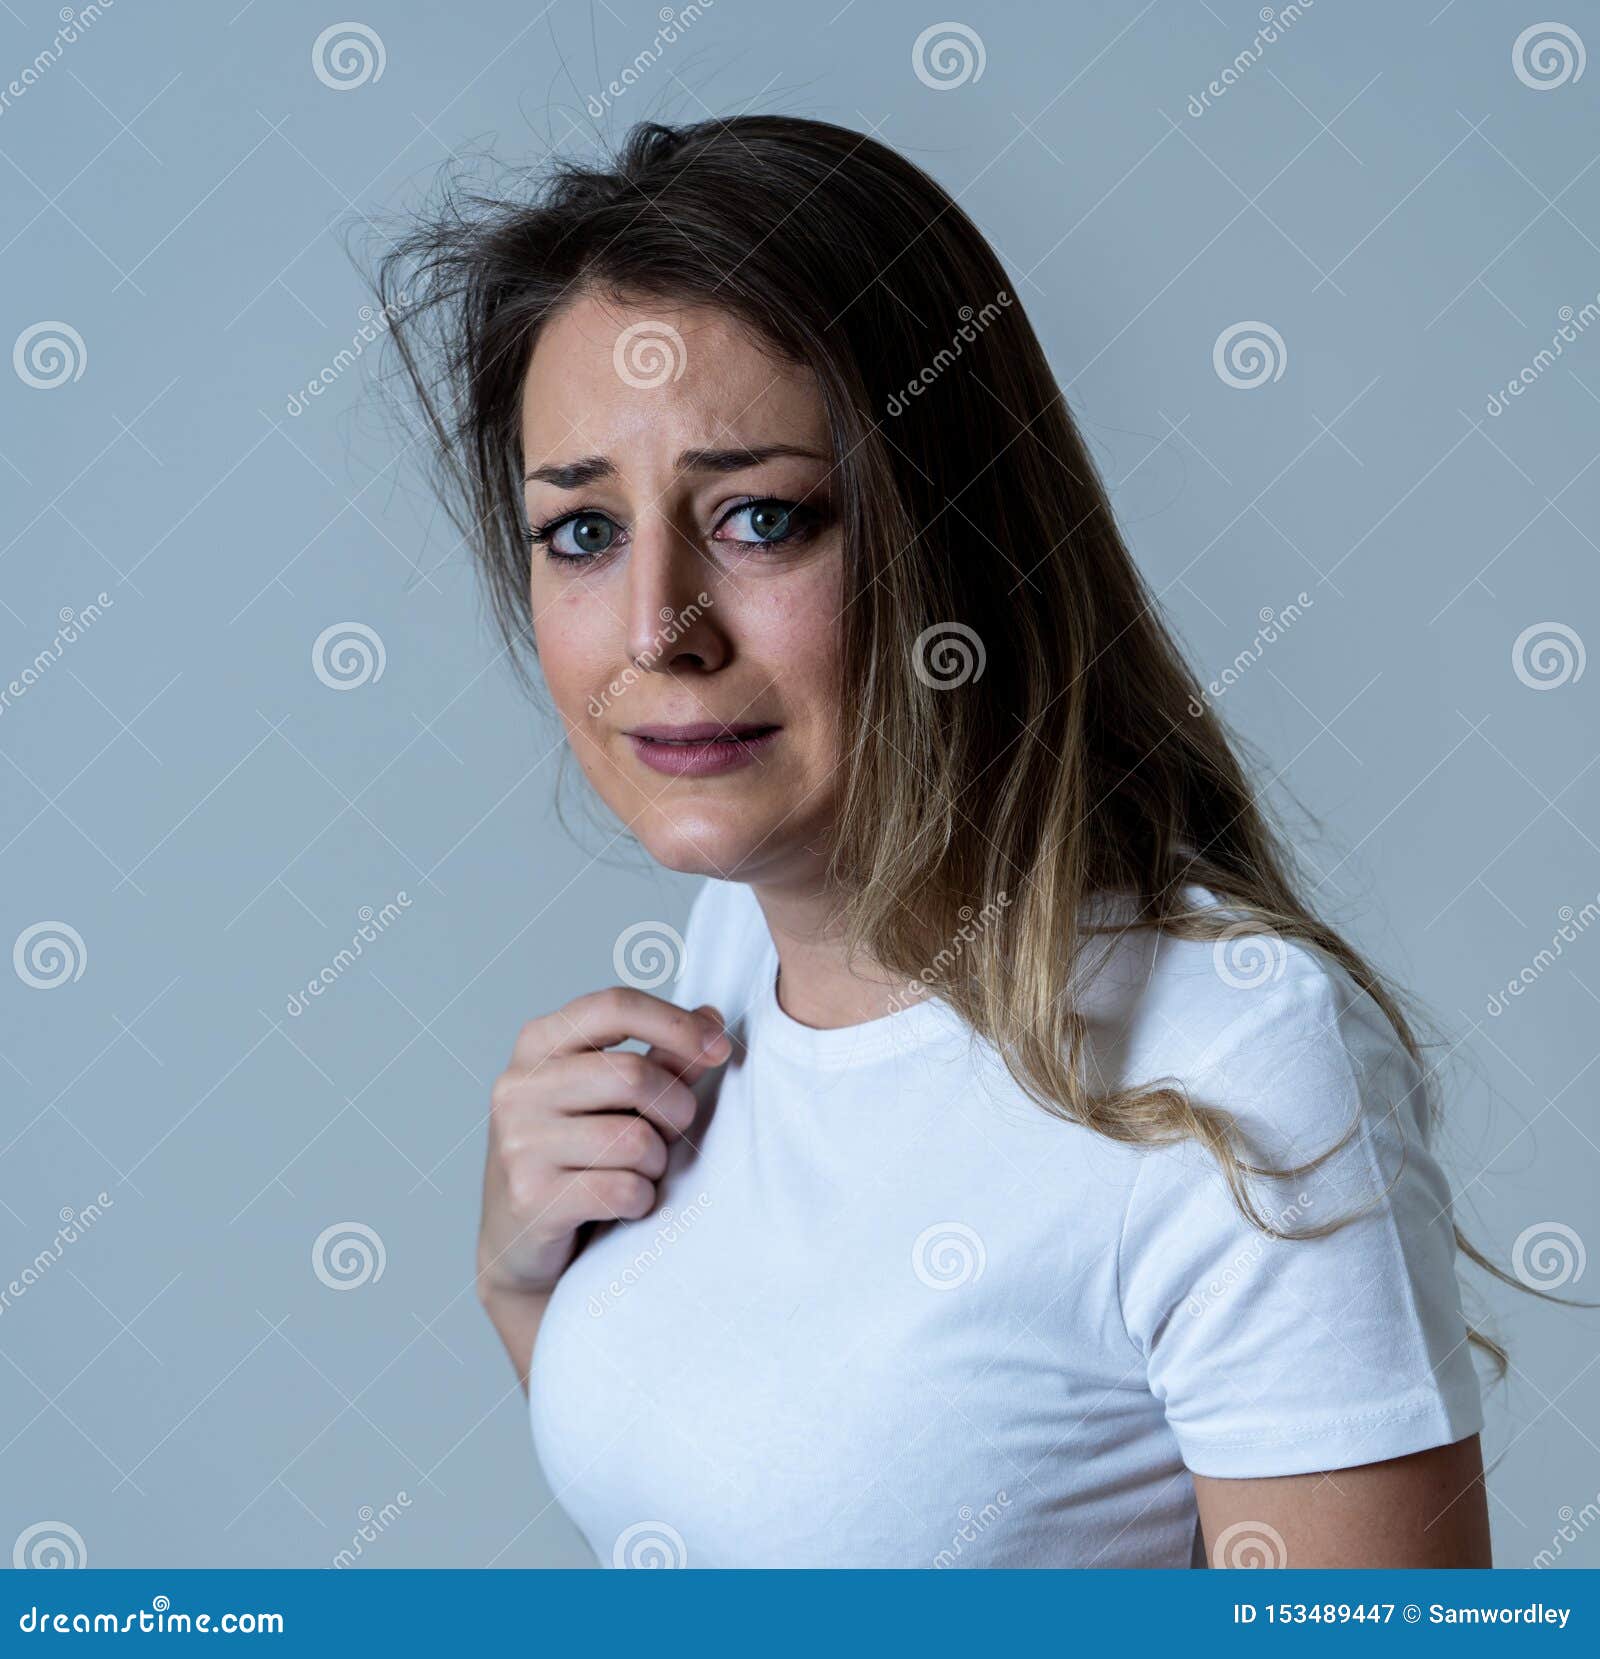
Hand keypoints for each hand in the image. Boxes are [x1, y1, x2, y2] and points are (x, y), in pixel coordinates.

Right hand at [476, 988, 729, 1300]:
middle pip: (632, 1076)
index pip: (614, 1007)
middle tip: (672, 1131)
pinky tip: (625, 1203)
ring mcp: (519, 1142)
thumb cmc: (575, 1156)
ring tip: (640, 1171)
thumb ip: (659, 1058)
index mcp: (538, 1043)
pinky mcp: (531, 1197)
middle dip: (674, 1108)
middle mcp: (519, 1086)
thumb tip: (713, 1018)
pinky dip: (641, 1199)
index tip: (719, 1050)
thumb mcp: (610, 1097)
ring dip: (656, 1162)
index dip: (676, 1024)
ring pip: (634, 1139)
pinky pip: (623, 1189)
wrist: (519, 1241)